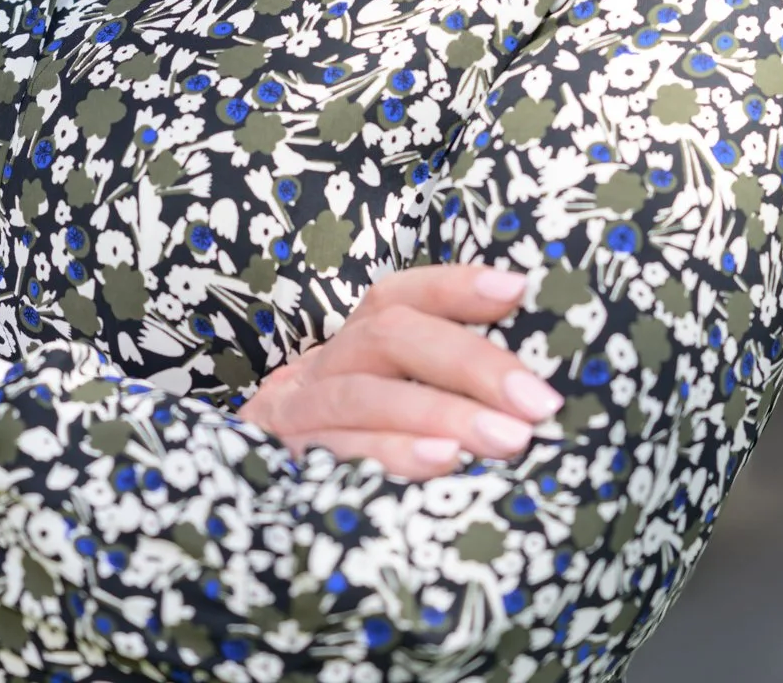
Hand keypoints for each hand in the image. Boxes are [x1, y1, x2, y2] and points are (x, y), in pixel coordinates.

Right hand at [240, 264, 559, 481]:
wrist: (246, 496)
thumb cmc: (350, 444)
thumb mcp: (387, 399)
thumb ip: (440, 380)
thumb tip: (530, 380)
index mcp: (355, 342)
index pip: (399, 295)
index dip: (454, 286)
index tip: (516, 289)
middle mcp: (325, 366)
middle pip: (389, 336)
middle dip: (470, 361)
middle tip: (536, 399)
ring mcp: (299, 414)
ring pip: (367, 395)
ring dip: (442, 412)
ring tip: (508, 439)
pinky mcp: (285, 463)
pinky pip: (339, 454)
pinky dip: (393, 455)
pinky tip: (442, 463)